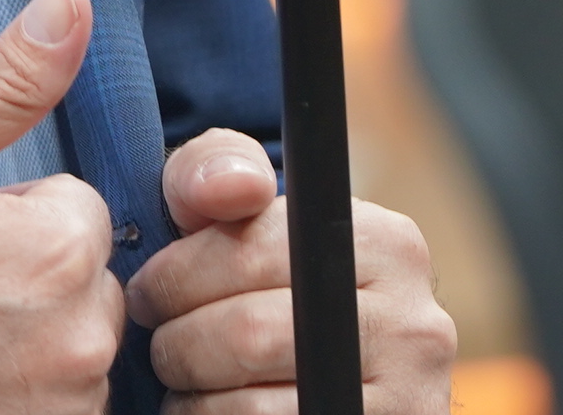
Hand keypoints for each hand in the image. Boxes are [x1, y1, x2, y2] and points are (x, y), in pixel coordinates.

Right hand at [0, 0, 126, 413]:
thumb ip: (6, 81)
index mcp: (54, 250)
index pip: (77, 207)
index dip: (10, 214)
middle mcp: (78, 340)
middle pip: (86, 280)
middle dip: (27, 277)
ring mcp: (63, 408)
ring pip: (73, 345)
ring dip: (24, 340)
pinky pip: (58, 405)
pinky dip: (15, 394)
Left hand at [123, 131, 453, 413]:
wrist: (342, 366)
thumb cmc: (272, 281)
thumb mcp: (247, 212)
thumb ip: (214, 171)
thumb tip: (231, 185)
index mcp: (385, 242)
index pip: (250, 250)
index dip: (177, 275)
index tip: (149, 292)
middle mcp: (413, 322)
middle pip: (250, 333)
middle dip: (178, 342)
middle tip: (160, 347)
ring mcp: (409, 397)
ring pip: (254, 406)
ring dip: (194, 399)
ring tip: (185, 385)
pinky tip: (214, 413)